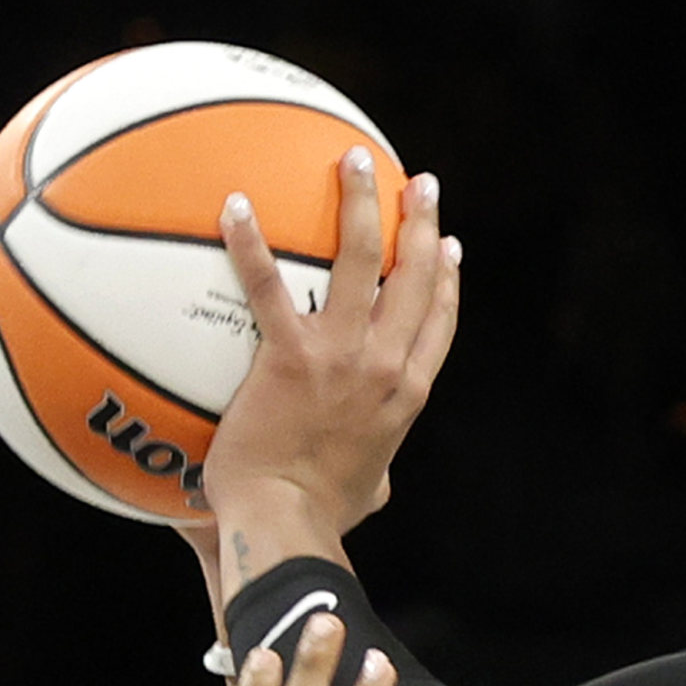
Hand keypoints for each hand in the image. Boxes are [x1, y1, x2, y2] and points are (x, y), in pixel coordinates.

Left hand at [201, 154, 462, 540]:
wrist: (288, 526)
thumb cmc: (320, 519)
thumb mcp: (366, 493)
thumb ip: (373, 473)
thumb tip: (374, 484)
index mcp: (407, 394)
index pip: (439, 322)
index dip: (447, 279)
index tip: (449, 247)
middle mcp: (386, 366)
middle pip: (417, 276)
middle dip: (422, 222)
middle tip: (419, 184)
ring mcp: (342, 357)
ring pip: (362, 259)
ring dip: (361, 202)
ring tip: (353, 159)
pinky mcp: (290, 358)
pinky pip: (268, 286)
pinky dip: (251, 242)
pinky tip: (236, 204)